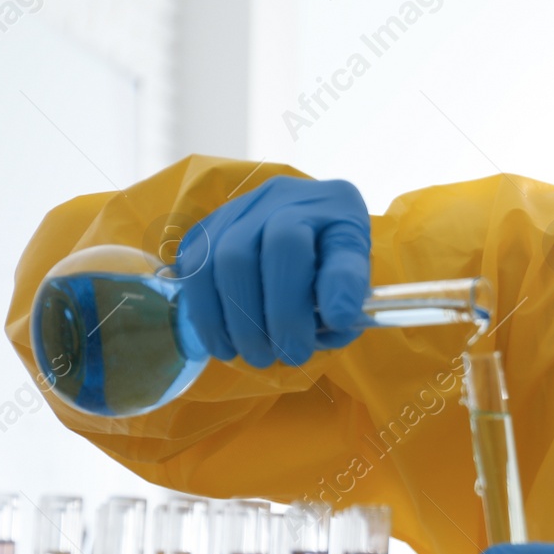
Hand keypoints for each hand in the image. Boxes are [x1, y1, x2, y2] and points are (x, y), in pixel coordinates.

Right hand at [175, 175, 370, 366]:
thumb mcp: (358, 273)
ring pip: (224, 259)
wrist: (303, 230)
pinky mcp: (207, 231)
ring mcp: (239, 210)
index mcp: (333, 203)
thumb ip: (351, 292)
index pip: (330, 236)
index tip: (339, 322)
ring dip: (238, 320)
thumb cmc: (334, 257)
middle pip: (272, 247)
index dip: (331, 281)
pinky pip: (195, 271)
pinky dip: (207, 315)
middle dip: (280, 313)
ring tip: (257, 356)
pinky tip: (225, 344)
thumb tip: (337, 320)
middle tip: (291, 354)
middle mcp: (283, 197)